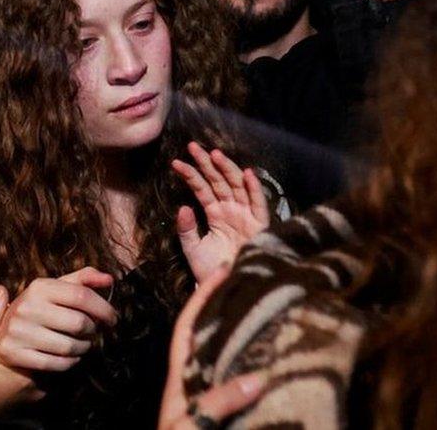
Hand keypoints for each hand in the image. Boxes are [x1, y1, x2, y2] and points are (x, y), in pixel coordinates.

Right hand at [0, 267, 116, 372]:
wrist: (0, 335)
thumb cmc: (36, 310)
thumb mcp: (53, 289)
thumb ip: (82, 279)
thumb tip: (109, 279)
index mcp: (38, 287)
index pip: (81, 295)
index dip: (104, 308)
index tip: (112, 318)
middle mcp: (26, 307)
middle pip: (79, 322)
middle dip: (93, 330)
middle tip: (93, 332)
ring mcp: (18, 331)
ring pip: (70, 346)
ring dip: (84, 348)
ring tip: (82, 344)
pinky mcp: (14, 353)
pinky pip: (57, 363)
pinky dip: (70, 362)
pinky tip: (70, 356)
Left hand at [158, 264, 265, 429]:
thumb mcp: (189, 426)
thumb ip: (217, 403)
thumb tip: (256, 378)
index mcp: (179, 380)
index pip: (189, 327)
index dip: (203, 297)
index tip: (222, 271)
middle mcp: (195, 385)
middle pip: (212, 340)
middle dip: (231, 313)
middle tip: (260, 290)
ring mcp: (209, 402)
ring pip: (230, 364)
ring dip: (249, 344)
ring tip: (277, 320)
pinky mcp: (226, 420)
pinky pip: (244, 394)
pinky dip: (260, 380)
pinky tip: (282, 371)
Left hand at [172, 142, 269, 281]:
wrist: (227, 288)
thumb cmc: (211, 270)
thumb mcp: (193, 249)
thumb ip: (187, 229)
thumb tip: (183, 207)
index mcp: (215, 214)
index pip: (201, 189)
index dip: (191, 175)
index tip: (176, 162)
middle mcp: (231, 210)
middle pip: (219, 181)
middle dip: (207, 163)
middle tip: (193, 147)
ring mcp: (245, 215)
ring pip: (237, 187)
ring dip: (227, 170)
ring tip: (215, 154)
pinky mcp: (260, 225)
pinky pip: (258, 204)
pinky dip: (254, 189)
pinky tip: (247, 173)